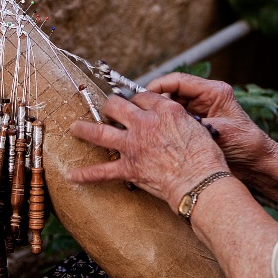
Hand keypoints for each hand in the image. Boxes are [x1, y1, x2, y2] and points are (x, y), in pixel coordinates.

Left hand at [66, 90, 228, 210]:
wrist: (200, 180)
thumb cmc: (205, 156)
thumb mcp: (196, 126)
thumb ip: (179, 119)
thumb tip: (172, 120)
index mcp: (164, 110)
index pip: (144, 96)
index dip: (137, 99)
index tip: (135, 103)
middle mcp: (144, 123)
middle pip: (117, 105)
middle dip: (110, 105)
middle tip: (107, 108)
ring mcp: (133, 145)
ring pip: (100, 132)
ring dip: (85, 129)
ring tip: (75, 127)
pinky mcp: (128, 168)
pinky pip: (101, 172)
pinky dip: (85, 175)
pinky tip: (72, 175)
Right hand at [147, 73, 277, 179]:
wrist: (257, 163)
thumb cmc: (246, 145)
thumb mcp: (220, 132)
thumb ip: (195, 125)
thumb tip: (167, 120)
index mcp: (215, 91)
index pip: (179, 81)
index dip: (158, 86)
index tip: (142, 97)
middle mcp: (206, 97)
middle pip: (172, 92)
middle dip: (155, 101)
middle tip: (138, 112)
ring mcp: (201, 110)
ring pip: (172, 107)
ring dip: (159, 115)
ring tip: (143, 124)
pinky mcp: (198, 123)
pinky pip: (176, 120)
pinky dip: (166, 126)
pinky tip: (155, 134)